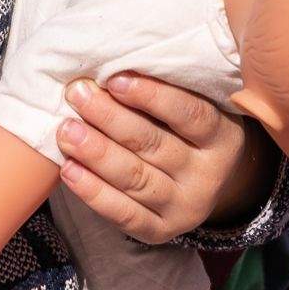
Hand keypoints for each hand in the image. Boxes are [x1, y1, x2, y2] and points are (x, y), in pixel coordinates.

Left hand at [55, 74, 275, 243]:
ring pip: (136, 179)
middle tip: (77, 94)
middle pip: (154, 144)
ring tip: (66, 130)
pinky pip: (124, 214)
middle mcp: (207, 175)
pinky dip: (94, 192)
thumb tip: (115, 59)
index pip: (189, 114)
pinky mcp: (161, 230)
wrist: (209, 180)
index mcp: (222, 136)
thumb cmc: (189, 126)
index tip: (114, 78)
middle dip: (110, 118)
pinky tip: (69, 170)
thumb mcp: (197, 101)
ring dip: (96, 153)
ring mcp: (185, 207)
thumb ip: (169, 84)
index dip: (152, 97)